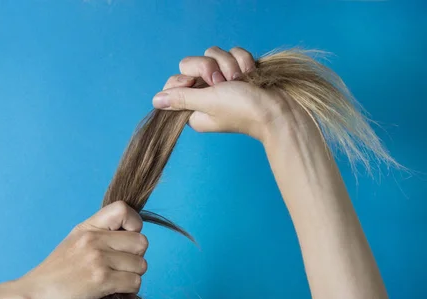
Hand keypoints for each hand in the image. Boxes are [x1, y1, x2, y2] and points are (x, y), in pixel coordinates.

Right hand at [15, 201, 148, 298]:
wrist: (32, 297)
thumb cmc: (53, 275)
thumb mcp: (73, 243)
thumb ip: (98, 235)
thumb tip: (129, 237)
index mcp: (87, 228)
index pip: (123, 209)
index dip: (134, 224)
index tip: (126, 239)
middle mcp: (94, 240)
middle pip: (141, 242)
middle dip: (136, 256)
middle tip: (121, 266)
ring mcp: (98, 260)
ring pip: (141, 264)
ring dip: (133, 275)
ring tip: (116, 280)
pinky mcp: (101, 281)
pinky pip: (135, 282)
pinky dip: (130, 289)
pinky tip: (115, 290)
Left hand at [152, 46, 301, 141]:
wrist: (278, 108)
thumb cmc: (243, 109)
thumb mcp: (207, 103)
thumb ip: (181, 98)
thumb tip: (156, 101)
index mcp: (193, 108)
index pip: (174, 82)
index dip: (183, 77)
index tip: (193, 82)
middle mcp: (205, 94)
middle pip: (192, 63)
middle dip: (209, 67)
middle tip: (222, 82)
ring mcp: (223, 81)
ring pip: (213, 54)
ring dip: (229, 64)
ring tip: (240, 80)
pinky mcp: (238, 70)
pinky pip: (232, 53)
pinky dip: (243, 60)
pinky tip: (250, 74)